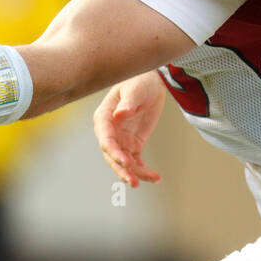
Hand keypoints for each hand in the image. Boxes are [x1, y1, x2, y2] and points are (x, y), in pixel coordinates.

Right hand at [93, 70, 164, 186]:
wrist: (151, 82)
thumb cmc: (139, 80)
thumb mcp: (135, 89)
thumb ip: (128, 102)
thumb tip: (119, 115)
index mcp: (104, 117)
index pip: (105, 138)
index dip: (113, 151)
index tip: (125, 161)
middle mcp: (110, 131)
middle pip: (112, 155)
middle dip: (122, 169)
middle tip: (133, 180)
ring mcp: (121, 139)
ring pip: (123, 162)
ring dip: (134, 173)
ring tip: (151, 179)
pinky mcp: (133, 144)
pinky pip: (136, 161)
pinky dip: (144, 171)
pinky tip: (155, 177)